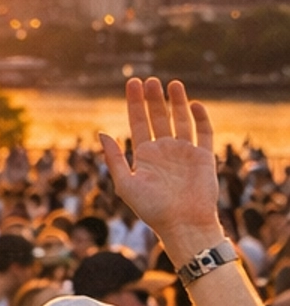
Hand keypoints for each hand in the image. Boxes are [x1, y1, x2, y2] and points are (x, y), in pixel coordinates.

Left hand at [99, 79, 222, 252]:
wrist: (183, 224)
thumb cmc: (152, 210)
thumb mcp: (126, 184)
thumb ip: (114, 159)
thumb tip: (101, 133)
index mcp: (144, 156)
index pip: (138, 123)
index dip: (135, 103)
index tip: (132, 82)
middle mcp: (164, 152)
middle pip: (158, 118)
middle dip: (154, 99)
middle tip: (149, 80)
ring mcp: (184, 153)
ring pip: (181, 121)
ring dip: (177, 102)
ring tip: (172, 83)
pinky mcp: (203, 157)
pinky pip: (204, 133)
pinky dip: (201, 118)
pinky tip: (194, 104)